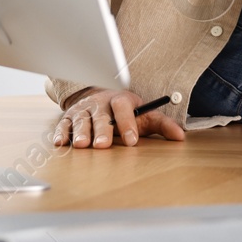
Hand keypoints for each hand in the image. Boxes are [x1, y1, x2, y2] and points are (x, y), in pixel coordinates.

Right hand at [52, 88, 186, 148]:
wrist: (100, 96)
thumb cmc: (126, 111)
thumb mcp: (145, 114)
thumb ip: (162, 124)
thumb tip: (181, 137)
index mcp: (120, 100)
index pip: (124, 109)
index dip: (128, 124)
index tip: (132, 141)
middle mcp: (100, 104)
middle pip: (101, 116)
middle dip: (102, 130)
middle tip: (104, 145)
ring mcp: (83, 110)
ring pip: (82, 120)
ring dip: (81, 132)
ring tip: (83, 145)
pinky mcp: (69, 117)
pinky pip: (64, 125)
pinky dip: (62, 133)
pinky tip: (61, 143)